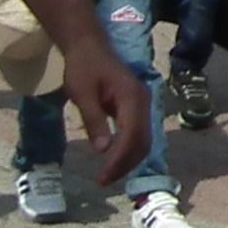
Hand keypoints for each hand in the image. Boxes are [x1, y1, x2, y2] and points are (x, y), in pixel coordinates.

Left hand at [63, 41, 153, 184]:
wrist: (88, 46)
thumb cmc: (83, 67)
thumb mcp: (83, 94)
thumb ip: (94, 121)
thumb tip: (103, 150)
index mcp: (132, 98)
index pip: (132, 136)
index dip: (120, 160)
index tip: (103, 177)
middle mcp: (143, 102)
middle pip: (143, 142)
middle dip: (126, 165)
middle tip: (103, 180)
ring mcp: (142, 104)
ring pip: (144, 140)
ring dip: (129, 160)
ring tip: (108, 174)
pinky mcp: (136, 107)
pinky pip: (139, 133)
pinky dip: (129, 150)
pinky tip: (115, 159)